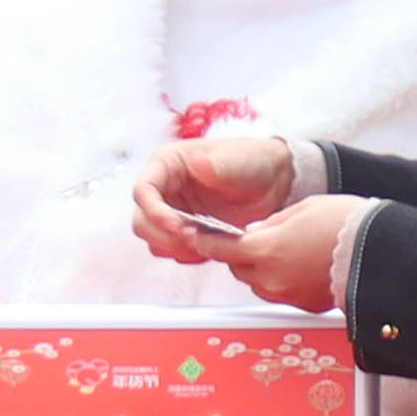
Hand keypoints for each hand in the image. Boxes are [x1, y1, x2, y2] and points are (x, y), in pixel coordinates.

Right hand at [127, 128, 302, 263]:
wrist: (274, 183)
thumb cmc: (253, 162)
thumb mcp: (238, 161)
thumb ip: (217, 165)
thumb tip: (197, 163)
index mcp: (167, 164)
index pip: (144, 190)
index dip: (154, 212)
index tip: (177, 226)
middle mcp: (164, 189)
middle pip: (142, 221)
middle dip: (163, 235)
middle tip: (194, 239)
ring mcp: (173, 212)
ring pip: (153, 239)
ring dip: (174, 247)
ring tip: (204, 243)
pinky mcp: (185, 231)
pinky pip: (173, 250)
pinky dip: (187, 254)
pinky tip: (209, 248)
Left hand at [191, 192, 364, 313]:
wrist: (378, 252)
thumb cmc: (345, 224)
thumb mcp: (300, 209)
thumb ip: (269, 224)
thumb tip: (254, 232)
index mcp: (265, 250)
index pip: (220, 248)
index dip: (205, 241)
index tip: (197, 236)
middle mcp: (271, 277)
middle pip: (238, 267)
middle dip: (240, 254)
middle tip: (253, 239)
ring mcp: (287, 294)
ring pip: (258, 282)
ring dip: (261, 269)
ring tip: (284, 251)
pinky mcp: (304, 305)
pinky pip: (281, 293)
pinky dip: (282, 280)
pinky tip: (300, 265)